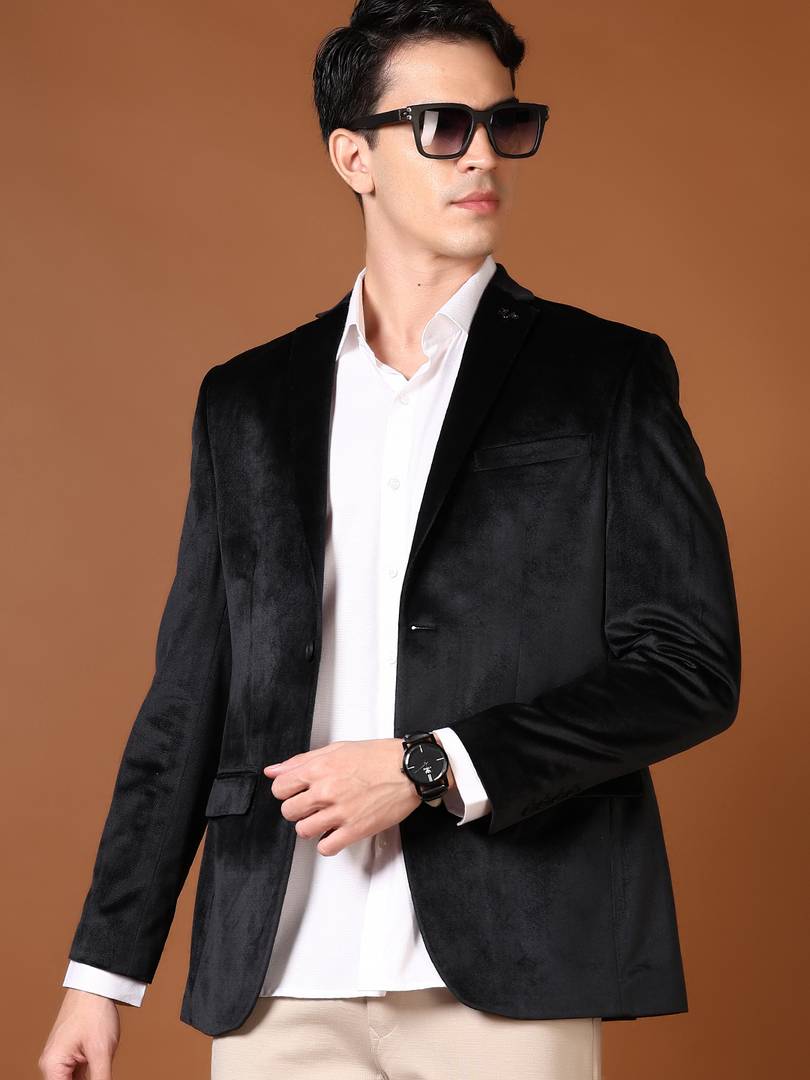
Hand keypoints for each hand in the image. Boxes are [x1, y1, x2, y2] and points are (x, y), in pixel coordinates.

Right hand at [38, 988, 120, 1078]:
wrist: (96, 985)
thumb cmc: (95, 1012)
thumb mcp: (101, 1052)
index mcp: (52, 1066)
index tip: (96, 1079)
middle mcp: (52, 1064)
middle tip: (100, 1071)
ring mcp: (61, 1059)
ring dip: (88, 1077)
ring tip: (98, 1062)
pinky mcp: (71, 1053)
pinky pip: (78, 1073)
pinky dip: (89, 1074)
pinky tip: (99, 1067)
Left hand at [264, 737, 453, 855]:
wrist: (410, 769)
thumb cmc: (378, 757)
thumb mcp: (337, 749)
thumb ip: (302, 761)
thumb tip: (274, 770)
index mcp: (320, 769)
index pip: (280, 788)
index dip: (286, 791)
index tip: (296, 792)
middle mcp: (326, 791)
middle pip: (289, 811)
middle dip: (298, 809)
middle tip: (312, 805)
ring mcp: (340, 812)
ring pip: (303, 831)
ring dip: (311, 826)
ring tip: (325, 819)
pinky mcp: (355, 830)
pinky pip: (326, 847)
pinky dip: (327, 843)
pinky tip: (336, 832)